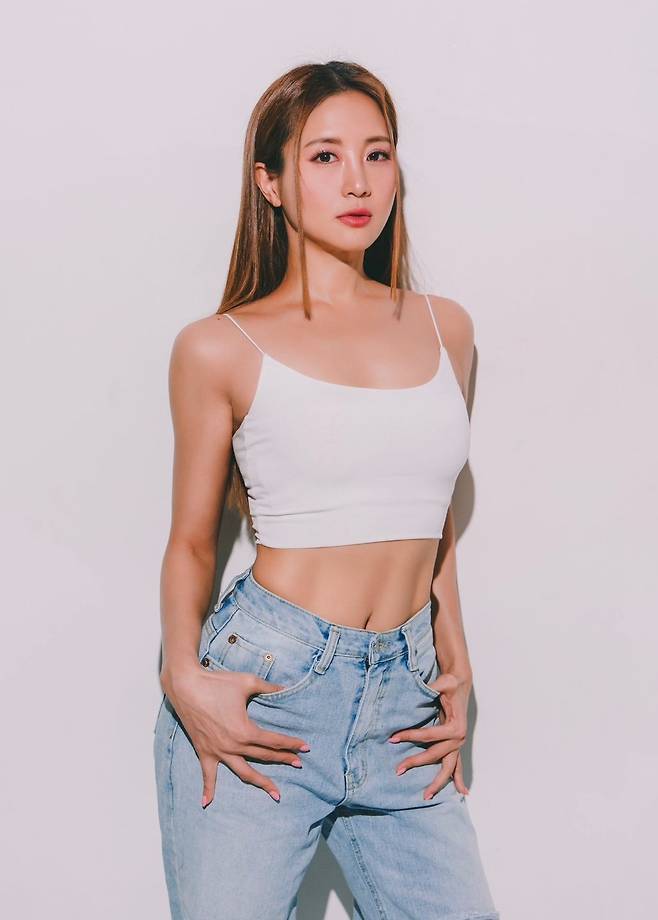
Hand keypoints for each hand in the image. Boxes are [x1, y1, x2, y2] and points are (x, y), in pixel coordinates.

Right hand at [162, 664, 311, 805]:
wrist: (187, 686)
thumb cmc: (218, 682)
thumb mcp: (248, 682)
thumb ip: (269, 687)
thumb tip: (286, 688)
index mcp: (246, 731)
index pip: (274, 741)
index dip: (292, 744)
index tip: (306, 748)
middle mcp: (234, 746)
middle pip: (264, 756)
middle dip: (283, 760)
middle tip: (298, 764)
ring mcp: (218, 751)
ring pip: (244, 772)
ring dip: (261, 782)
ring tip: (276, 793)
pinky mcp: (204, 752)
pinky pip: (207, 775)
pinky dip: (208, 790)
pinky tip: (207, 803)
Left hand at [388, 670, 470, 799]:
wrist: (460, 683)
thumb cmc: (449, 684)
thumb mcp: (442, 683)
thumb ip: (434, 687)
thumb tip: (423, 687)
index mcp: (455, 727)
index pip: (429, 736)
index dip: (410, 736)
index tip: (392, 738)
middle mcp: (458, 738)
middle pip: (434, 755)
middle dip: (416, 763)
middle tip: (398, 770)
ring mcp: (458, 744)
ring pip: (448, 768)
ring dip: (437, 782)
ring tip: (426, 796)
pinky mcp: (456, 745)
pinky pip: (457, 765)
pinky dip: (458, 778)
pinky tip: (461, 791)